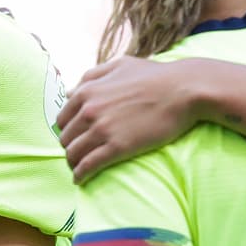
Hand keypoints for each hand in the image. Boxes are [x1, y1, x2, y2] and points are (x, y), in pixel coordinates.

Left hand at [57, 56, 197, 181]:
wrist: (183, 90)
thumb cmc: (155, 76)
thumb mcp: (119, 66)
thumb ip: (92, 76)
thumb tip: (70, 92)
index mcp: (87, 91)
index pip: (62, 118)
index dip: (67, 130)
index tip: (75, 138)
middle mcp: (89, 110)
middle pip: (65, 138)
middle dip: (70, 147)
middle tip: (79, 154)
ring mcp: (102, 130)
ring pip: (73, 153)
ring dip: (73, 163)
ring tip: (79, 169)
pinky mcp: (117, 147)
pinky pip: (88, 165)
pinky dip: (80, 174)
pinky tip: (80, 179)